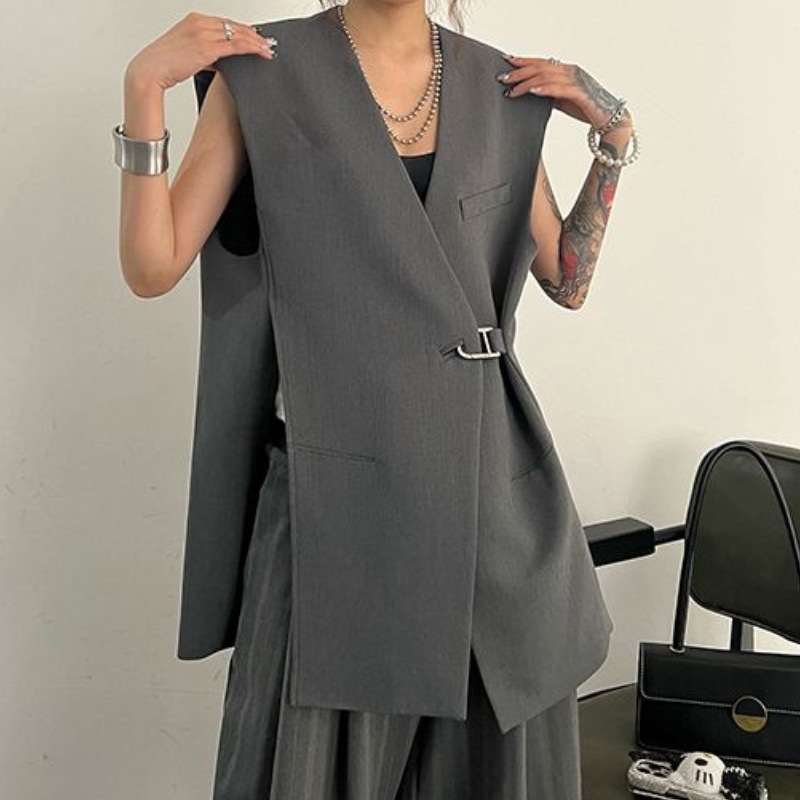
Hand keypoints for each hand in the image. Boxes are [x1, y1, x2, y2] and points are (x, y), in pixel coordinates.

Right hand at [125, 12, 276, 92]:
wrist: (150, 71)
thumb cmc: (165, 64)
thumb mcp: (188, 53)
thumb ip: (205, 52)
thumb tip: (220, 61)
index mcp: (194, 20)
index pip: (226, 23)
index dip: (243, 31)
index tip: (255, 38)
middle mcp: (200, 23)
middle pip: (234, 26)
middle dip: (253, 35)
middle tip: (267, 43)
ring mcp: (204, 33)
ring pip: (238, 34)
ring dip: (256, 41)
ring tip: (268, 49)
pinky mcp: (207, 47)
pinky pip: (236, 45)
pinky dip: (251, 48)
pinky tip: (261, 52)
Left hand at [497, 55, 631, 131]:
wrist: (610, 119)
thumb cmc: (587, 109)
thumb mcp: (564, 100)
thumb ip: (551, 93)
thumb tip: (533, 91)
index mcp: (568, 70)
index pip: (543, 62)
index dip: (525, 60)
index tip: (507, 61)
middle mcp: (572, 71)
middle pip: (542, 67)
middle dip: (520, 71)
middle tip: (503, 78)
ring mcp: (577, 80)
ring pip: (547, 76)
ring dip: (527, 82)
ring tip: (512, 89)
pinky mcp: (581, 93)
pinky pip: (559, 89)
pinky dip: (544, 89)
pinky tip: (532, 91)